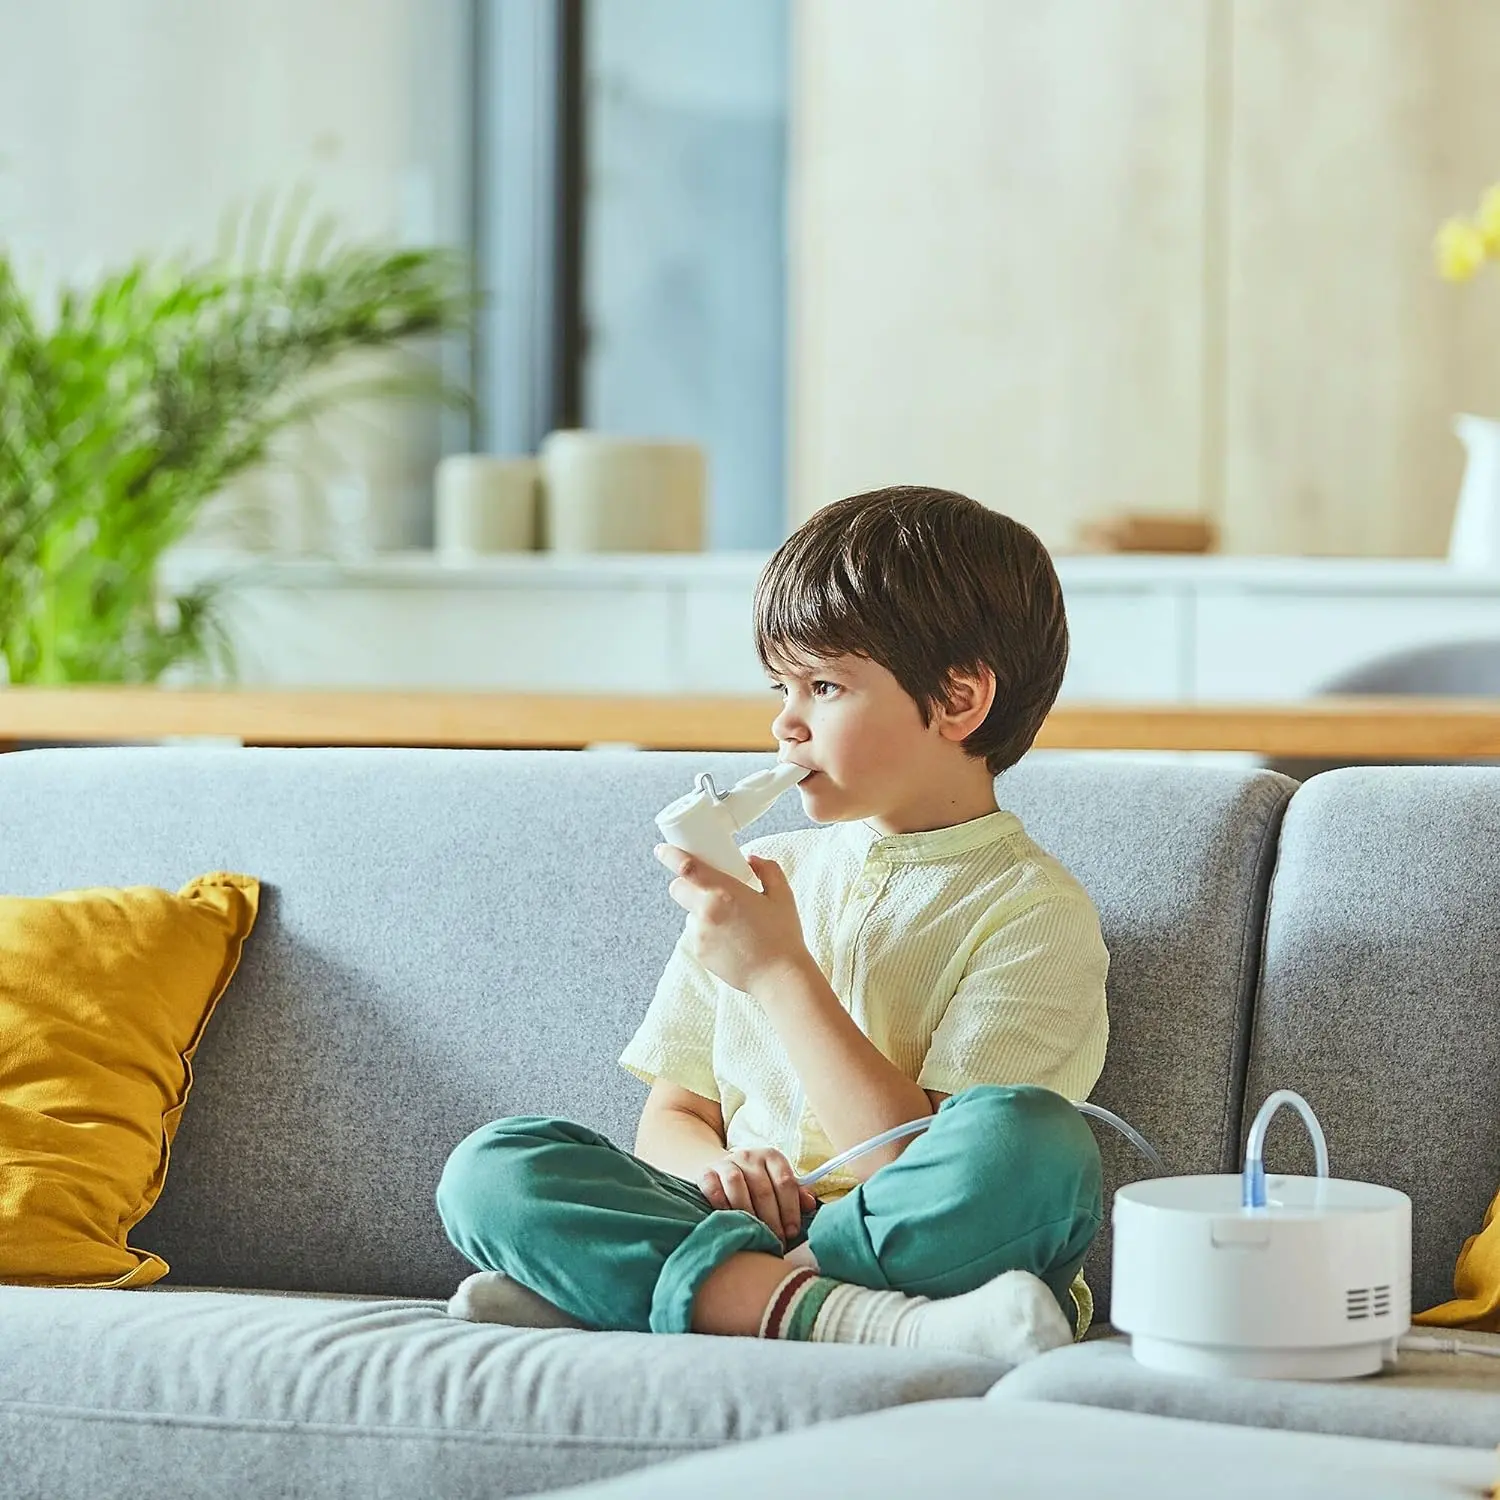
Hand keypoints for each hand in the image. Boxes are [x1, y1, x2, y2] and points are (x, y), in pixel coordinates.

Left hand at [655, 847, 812, 996]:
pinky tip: (731, 939)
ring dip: (700, 911)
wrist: (779, 976)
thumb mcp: (782, 895)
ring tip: (730, 921)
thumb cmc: (782, 935)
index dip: (670, 855)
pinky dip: (707, 932)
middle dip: (685, 884)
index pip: (686, 867)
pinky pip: (697, 935)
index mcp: (724, 892)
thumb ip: (767, 870)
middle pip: (677, 889)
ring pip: (689, 914)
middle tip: (706, 887)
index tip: (662, 850)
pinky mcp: (700, 953)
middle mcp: (706, 912)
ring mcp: (700, 935)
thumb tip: (751, 860)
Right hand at [699, 1146, 819, 1242]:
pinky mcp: (706, 1172)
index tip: (792, 1232)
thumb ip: (795, 1194)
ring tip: (753, 1234)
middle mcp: (750, 1156)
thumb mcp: (777, 1183)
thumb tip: (811, 1204)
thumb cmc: (756, 1183)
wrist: (722, 1171)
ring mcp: (727, 1163)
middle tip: (775, 1241)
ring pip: (737, 1185)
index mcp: (772, 1157)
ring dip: (747, 1213)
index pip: (785, 1182)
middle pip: (763, 1189)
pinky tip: (729, 1219)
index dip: (790, 1209)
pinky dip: (720, 1203)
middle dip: (771, 1219)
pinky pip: (713, 1187)